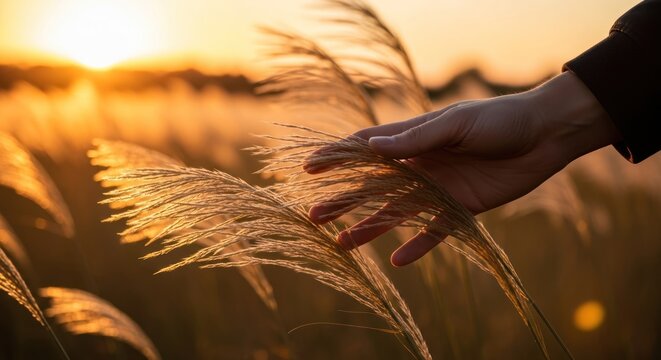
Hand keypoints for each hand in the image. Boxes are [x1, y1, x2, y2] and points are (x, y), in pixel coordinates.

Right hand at [307, 71, 620, 265]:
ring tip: (343, 244)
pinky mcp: (461, 209)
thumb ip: (416, 138)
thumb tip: (372, 146)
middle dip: (344, 200)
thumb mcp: (455, 124)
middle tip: (315, 216)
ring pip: (395, 213)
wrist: (544, 135)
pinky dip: (417, 246)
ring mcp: (438, 189)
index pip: (367, 149)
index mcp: (415, 138)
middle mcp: (420, 165)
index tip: (310, 168)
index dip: (338, 158)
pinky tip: (397, 261)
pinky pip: (434, 232)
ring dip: (370, 227)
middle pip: (374, 186)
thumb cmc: (498, 119)